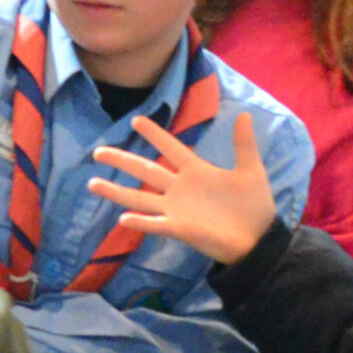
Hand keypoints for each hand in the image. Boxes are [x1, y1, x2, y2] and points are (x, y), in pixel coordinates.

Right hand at [85, 111, 275, 264]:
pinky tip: (123, 218)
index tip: (137, 120)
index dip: (155, 134)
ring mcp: (176, 208)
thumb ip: (244, 144)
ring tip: (92, 183)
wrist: (260, 238)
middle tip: (98, 151)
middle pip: (145, 170)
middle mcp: (180, 188)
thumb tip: (244, 113)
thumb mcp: (251, 170)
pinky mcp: (179, 228)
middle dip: (122, 160)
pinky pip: (155, 224)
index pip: (170, 148)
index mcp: (196, 171)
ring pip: (140, 197)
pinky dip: (141, 222)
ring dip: (117, 191)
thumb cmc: (254, 206)